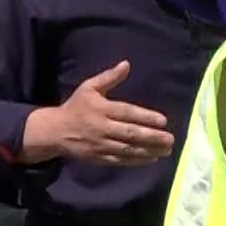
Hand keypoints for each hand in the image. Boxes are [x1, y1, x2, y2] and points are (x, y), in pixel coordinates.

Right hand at [23, 61, 173, 165]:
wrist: (55, 131)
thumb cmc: (76, 107)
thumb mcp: (89, 88)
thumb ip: (109, 77)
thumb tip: (126, 64)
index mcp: (100, 109)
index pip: (126, 113)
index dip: (145, 117)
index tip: (163, 121)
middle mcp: (100, 127)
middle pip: (130, 133)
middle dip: (152, 137)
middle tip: (170, 138)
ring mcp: (99, 144)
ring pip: (127, 149)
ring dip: (149, 150)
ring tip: (167, 149)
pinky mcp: (98, 157)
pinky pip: (120, 160)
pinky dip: (137, 161)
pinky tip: (152, 158)